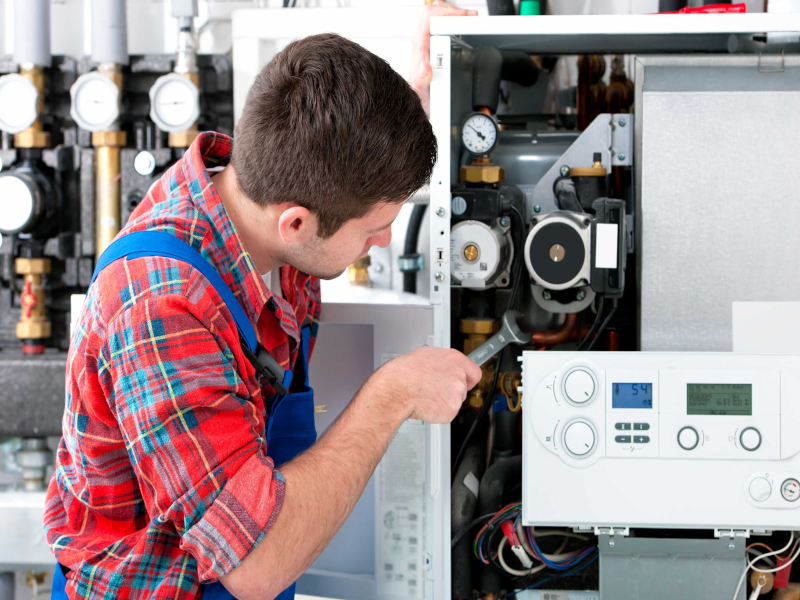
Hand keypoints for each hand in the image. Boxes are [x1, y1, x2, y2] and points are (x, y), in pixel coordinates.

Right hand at [367, 346, 481, 423]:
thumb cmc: (403, 373)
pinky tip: (426, 404)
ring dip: (443, 401)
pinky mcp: (451, 410)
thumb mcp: (424, 355)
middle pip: (463, 388)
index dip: (468, 379)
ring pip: (454, 401)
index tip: (466, 382)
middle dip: (451, 391)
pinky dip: (437, 412)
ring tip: (426, 395)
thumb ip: (441, 362)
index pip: (474, 372)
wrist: (396, 390)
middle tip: (434, 390)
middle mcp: (459, 375)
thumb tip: (442, 365)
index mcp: (454, 359)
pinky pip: (447, 413)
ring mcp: (456, 394)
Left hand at [409, 1, 477, 115]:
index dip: (447, 13)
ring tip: (471, 18)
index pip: (429, 19)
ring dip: (456, 15)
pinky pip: (443, 30)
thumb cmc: (421, 105)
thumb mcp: (420, 96)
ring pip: (438, 19)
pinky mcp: (436, 52)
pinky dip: (456, 24)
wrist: (424, 114)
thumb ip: (421, 82)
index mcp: (419, 51)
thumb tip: (425, 67)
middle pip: (434, 14)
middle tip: (471, 16)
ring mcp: (429, 48)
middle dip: (454, 11)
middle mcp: (423, 47)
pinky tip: (467, 28)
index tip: (465, 17)